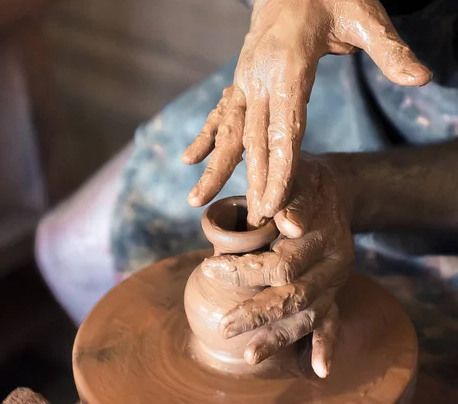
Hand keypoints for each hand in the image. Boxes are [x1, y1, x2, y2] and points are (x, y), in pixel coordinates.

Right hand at [182, 0, 430, 227]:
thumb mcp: (364, 14)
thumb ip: (390, 49)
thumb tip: (422, 78)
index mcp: (288, 68)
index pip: (284, 129)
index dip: (280, 170)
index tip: (275, 203)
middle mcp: (259, 78)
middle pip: (255, 139)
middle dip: (256, 181)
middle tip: (255, 219)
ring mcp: (245, 80)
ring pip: (229, 131)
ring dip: (216, 167)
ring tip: (195, 200)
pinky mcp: (241, 80)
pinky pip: (220, 114)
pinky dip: (205, 137)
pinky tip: (189, 159)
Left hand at [200, 153, 353, 377]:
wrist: (335, 187)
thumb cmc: (303, 178)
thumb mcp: (296, 174)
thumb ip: (290, 198)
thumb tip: (287, 224)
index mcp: (321, 234)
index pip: (281, 262)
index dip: (244, 270)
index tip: (208, 269)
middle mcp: (333, 261)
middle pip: (294, 294)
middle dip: (256, 313)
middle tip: (224, 326)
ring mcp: (336, 280)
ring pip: (309, 313)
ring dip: (279, 336)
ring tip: (250, 355)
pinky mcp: (336, 290)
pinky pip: (334, 320)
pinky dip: (327, 345)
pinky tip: (318, 370)